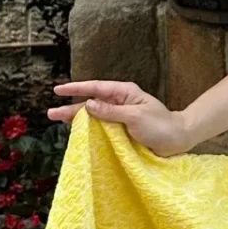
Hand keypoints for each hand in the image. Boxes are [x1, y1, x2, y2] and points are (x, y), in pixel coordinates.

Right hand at [52, 80, 185, 157]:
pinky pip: (100, 128)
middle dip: (71, 107)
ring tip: (58, 121)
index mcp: (125, 93)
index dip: (77, 88)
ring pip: (93, 116)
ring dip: (77, 119)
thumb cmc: (160, 126)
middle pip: (91, 103)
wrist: (177, 140)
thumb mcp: (135, 117)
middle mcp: (120, 103)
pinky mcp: (120, 130)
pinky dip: (88, 130)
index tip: (58, 90)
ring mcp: (119, 117)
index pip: (96, 88)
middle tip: (51, 113)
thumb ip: (111, 111)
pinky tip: (76, 132)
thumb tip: (88, 104)